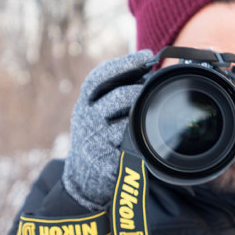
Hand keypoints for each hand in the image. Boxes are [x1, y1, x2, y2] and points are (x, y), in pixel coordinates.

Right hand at [62, 50, 152, 209]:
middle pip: (115, 97)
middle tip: (153, 87)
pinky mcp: (105, 161)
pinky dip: (140, 143)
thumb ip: (116, 92)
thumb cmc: (97, 138)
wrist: (82, 179)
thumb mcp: (98, 113)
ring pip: (125, 124)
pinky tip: (145, 140)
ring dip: (141, 117)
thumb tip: (148, 70)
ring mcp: (94, 141)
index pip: (100, 77)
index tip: (146, 55)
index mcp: (85, 102)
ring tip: (151, 113)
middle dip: (138, 91)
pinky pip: (130, 149)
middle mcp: (86, 118)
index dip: (123, 64)